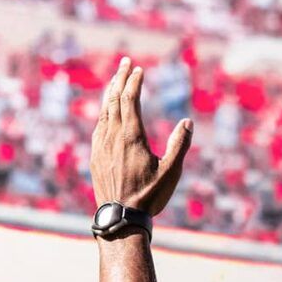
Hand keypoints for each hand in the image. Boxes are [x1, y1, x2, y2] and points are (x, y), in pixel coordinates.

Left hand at [90, 56, 192, 216]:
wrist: (120, 219)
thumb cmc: (149, 197)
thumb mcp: (171, 172)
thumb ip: (180, 145)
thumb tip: (187, 122)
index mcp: (131, 137)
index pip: (129, 101)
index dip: (134, 83)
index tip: (139, 70)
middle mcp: (112, 138)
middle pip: (113, 100)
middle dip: (119, 79)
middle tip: (125, 62)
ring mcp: (100, 147)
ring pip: (103, 113)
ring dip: (109, 94)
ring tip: (115, 81)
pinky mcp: (94, 158)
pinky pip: (97, 128)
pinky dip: (102, 114)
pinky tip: (105, 112)